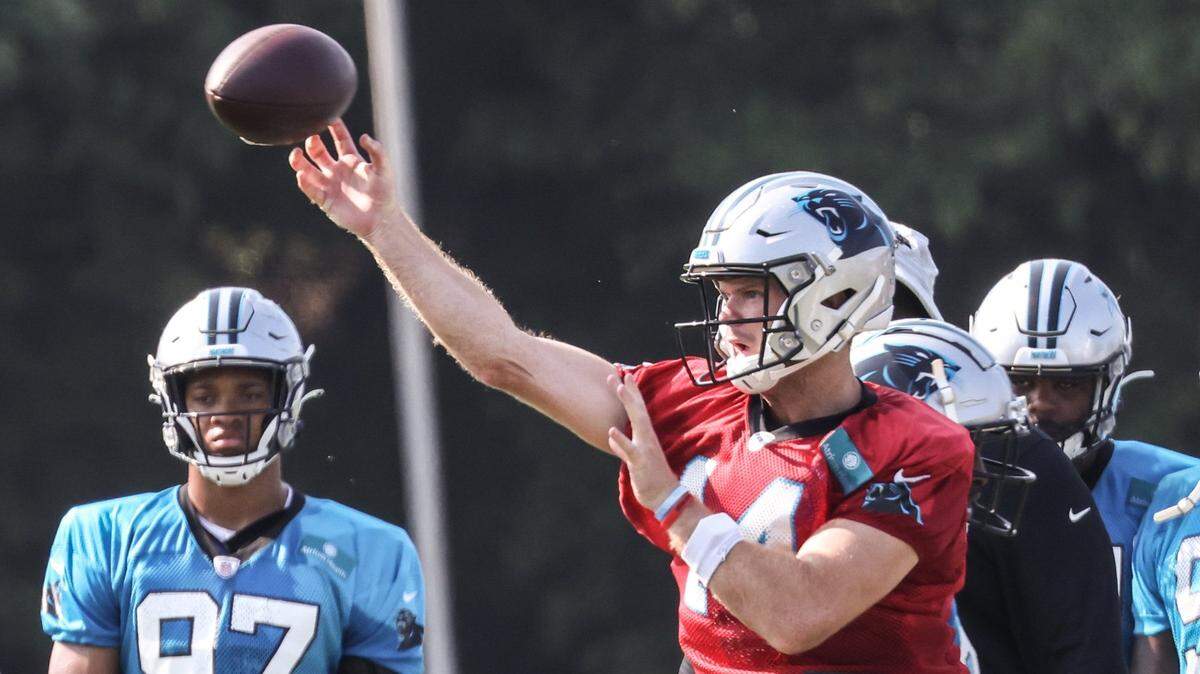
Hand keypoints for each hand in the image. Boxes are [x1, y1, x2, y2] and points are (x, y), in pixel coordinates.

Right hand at [288, 119, 397, 239]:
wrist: (381, 219)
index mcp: (351, 160)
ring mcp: (329, 185)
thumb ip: (377, 151)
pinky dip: (304, 182)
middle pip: (318, 152)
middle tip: (311, 137)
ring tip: (296, 153)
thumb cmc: (385, 193)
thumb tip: (364, 136)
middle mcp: (337, 170)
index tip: (327, 115)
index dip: (334, 127)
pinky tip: (301, 175)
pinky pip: (311, 189)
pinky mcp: (325, 200)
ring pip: (308, 169)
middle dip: (312, 143)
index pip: (339, 139)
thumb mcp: (384, 169)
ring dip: (300, 161)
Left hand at [607, 373, 678, 511]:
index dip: (631, 391)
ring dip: (628, 403)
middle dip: (628, 389)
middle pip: (637, 408)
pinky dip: (622, 441)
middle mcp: (647, 438)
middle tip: (619, 372)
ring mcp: (645, 448)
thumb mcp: (635, 459)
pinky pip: (631, 450)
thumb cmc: (652, 478)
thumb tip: (612, 436)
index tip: (623, 374)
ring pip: (636, 421)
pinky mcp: (641, 462)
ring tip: (620, 386)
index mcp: (646, 436)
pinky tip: (612, 430)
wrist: (666, 498)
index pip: (638, 409)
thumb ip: (624, 446)